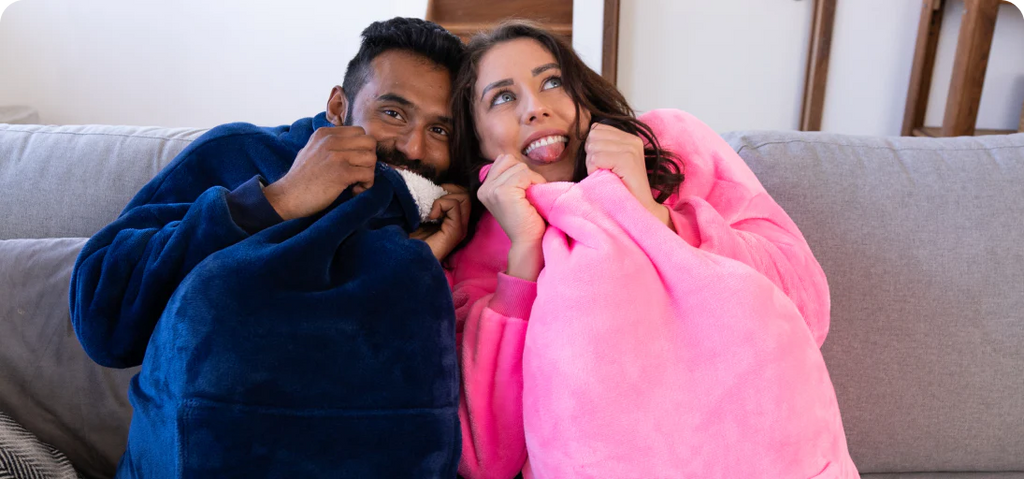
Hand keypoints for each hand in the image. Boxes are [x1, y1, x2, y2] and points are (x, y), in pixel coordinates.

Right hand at [263, 126, 376, 219]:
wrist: (287, 197)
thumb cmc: (301, 179)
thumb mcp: (311, 150)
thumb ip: (330, 144)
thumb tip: (354, 146)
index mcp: (325, 133)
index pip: (360, 132)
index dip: (362, 148)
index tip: (354, 163)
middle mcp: (331, 140)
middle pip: (369, 142)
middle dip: (369, 159)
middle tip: (359, 173)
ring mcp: (336, 156)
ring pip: (371, 158)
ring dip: (369, 173)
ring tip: (356, 183)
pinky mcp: (341, 173)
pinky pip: (368, 174)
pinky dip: (366, 185)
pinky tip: (354, 191)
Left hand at [410, 185, 470, 260]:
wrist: (405, 258)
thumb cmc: (409, 239)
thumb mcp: (420, 215)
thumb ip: (430, 203)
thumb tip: (433, 187)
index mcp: (454, 220)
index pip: (463, 194)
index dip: (449, 189)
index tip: (432, 195)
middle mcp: (461, 224)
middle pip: (466, 194)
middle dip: (449, 190)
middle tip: (433, 201)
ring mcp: (460, 228)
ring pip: (464, 197)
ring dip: (444, 198)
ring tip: (431, 210)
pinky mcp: (455, 232)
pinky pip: (454, 206)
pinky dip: (440, 205)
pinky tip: (430, 217)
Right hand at [477, 154, 547, 280]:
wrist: (528, 241)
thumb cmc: (526, 218)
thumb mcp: (511, 195)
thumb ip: (508, 177)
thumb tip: (511, 158)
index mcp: (484, 188)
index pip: (502, 160)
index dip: (519, 170)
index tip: (524, 189)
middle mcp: (484, 188)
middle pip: (510, 160)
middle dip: (525, 173)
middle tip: (529, 192)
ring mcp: (492, 190)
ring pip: (519, 167)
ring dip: (532, 179)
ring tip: (531, 197)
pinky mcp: (503, 192)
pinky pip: (525, 174)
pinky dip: (535, 182)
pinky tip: (533, 197)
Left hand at [585, 123, 669, 224]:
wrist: (639, 209)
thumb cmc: (621, 188)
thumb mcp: (611, 162)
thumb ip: (601, 146)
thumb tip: (583, 137)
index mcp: (629, 137)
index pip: (596, 128)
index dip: (593, 148)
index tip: (604, 165)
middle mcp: (632, 140)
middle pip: (593, 135)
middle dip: (591, 155)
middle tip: (604, 172)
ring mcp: (631, 149)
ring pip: (593, 147)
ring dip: (593, 165)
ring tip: (606, 176)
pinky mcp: (627, 160)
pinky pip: (596, 159)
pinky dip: (595, 171)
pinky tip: (607, 179)